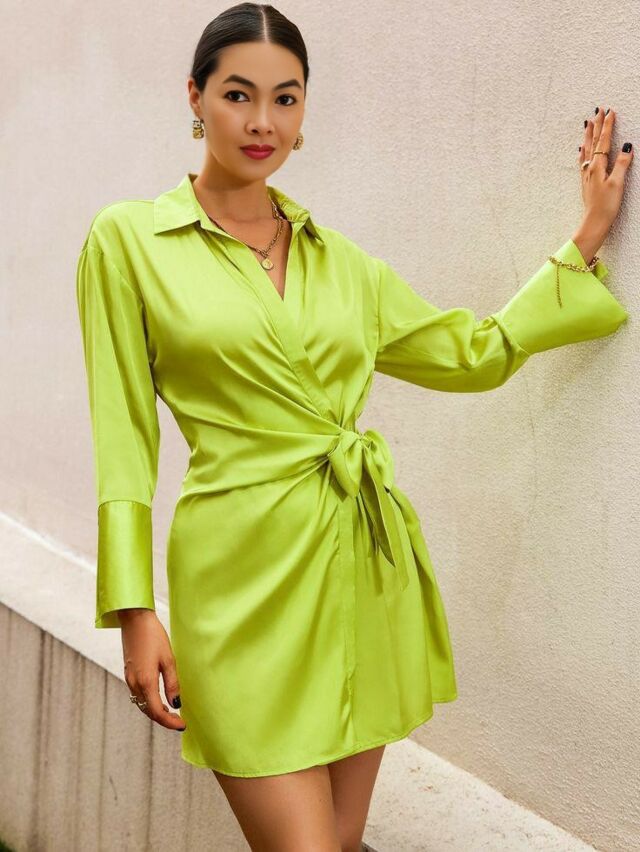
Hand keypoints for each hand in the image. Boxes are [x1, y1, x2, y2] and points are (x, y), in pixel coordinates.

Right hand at [119, 608, 185, 731]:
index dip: (169, 722)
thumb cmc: (153, 636)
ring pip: (141, 704)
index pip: (156, 712)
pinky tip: (158, 698)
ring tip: (171, 712)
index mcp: (145, 681)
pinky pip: (138, 695)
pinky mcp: (128, 673)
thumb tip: (176, 703)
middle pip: (148, 711)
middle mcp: (134, 683)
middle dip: (163, 719)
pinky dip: (148, 701)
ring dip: (155, 711)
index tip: (182, 725)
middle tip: (179, 721)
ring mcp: (129, 678)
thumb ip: (172, 683)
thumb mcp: (168, 659)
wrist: (134, 620)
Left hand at [579, 106, 632, 235]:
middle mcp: (589, 168)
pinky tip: (581, 150)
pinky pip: (583, 161)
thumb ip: (621, 164)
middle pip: (593, 142)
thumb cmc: (606, 205)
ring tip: (587, 124)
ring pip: (586, 149)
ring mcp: (586, 175)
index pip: (604, 141)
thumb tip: (627, 146)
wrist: (593, 222)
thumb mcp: (617, 183)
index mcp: (598, 166)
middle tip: (597, 110)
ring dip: (588, 135)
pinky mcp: (586, 182)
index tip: (610, 111)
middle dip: (597, 125)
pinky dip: (583, 152)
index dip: (608, 125)